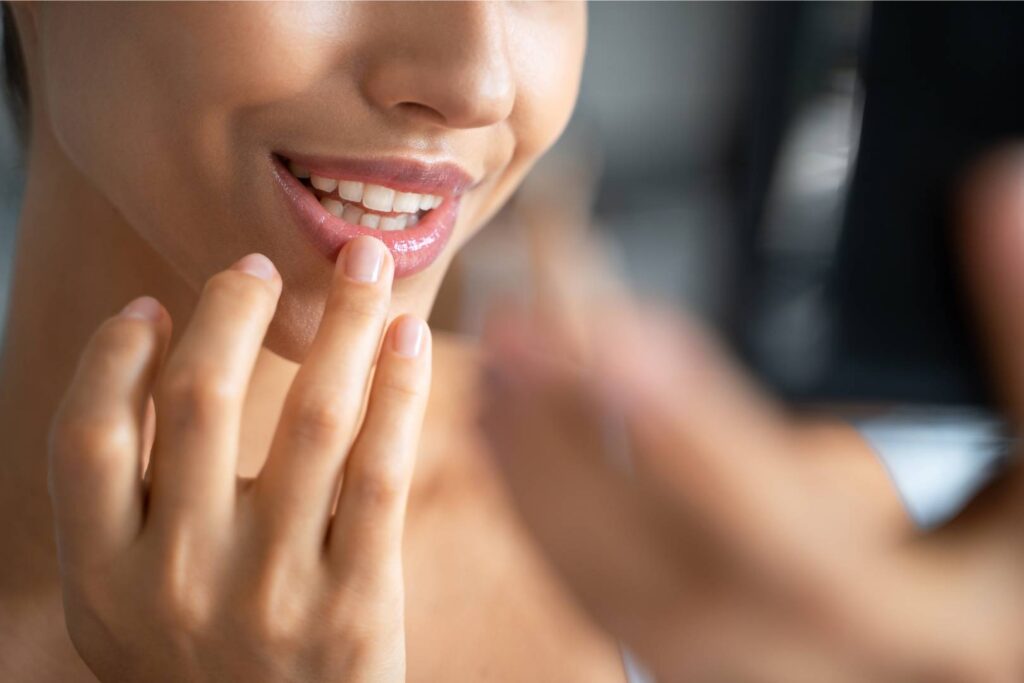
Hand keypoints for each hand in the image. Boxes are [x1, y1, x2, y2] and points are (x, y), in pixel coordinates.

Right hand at [48, 236, 429, 682]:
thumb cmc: (200, 665)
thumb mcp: (126, 607)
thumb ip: (127, 507)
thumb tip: (158, 356)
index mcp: (104, 576)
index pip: (89, 435)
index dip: (115, 355)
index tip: (151, 306)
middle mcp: (180, 578)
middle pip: (204, 398)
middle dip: (233, 307)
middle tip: (259, 263)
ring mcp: (273, 591)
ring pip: (312, 416)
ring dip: (342, 321)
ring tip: (361, 262)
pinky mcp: (357, 605)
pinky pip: (381, 471)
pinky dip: (399, 389)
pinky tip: (409, 335)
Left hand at [478, 150, 1023, 681]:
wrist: (986, 649)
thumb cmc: (1019, 575)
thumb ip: (1020, 331)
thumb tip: (991, 197)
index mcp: (904, 617)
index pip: (780, 530)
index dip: (695, 435)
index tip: (620, 342)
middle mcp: (802, 661)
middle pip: (659, 557)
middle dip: (573, 437)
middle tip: (515, 328)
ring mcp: (736, 668)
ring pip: (606, 584)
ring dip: (535, 468)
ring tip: (494, 362)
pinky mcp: (697, 653)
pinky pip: (597, 592)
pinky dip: (539, 510)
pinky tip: (505, 436)